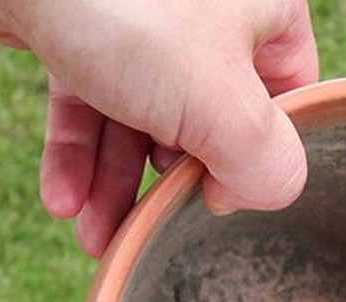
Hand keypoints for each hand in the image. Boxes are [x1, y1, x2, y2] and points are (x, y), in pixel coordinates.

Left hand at [0, 0, 318, 256]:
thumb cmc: (123, 7)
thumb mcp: (216, 98)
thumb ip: (262, 160)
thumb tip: (257, 195)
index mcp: (261, 12)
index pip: (284, 101)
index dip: (254, 161)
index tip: (215, 200)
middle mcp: (208, 13)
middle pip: (205, 121)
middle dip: (167, 187)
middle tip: (146, 227)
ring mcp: (141, 20)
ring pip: (141, 120)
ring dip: (114, 185)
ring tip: (92, 236)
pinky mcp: (80, 27)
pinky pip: (89, 100)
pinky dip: (77, 153)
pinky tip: (61, 198)